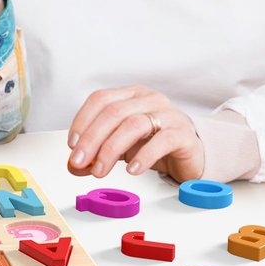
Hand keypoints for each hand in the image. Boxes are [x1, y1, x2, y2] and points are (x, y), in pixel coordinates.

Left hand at [66, 85, 204, 182]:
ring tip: (100, 170)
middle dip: (92, 139)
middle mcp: (148, 99)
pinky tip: (132, 170)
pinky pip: (161, 141)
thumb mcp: (120, 147)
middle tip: (79, 162)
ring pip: (134, 125)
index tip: (72, 144)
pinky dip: (143, 156)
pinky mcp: (183, 134)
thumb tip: (73, 165)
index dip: (82, 120)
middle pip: (113, 112)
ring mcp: (168, 114)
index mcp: (130, 94)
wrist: (192, 154)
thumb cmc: (153, 144)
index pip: (100, 99)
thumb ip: (96, 153)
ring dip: (111, 149)